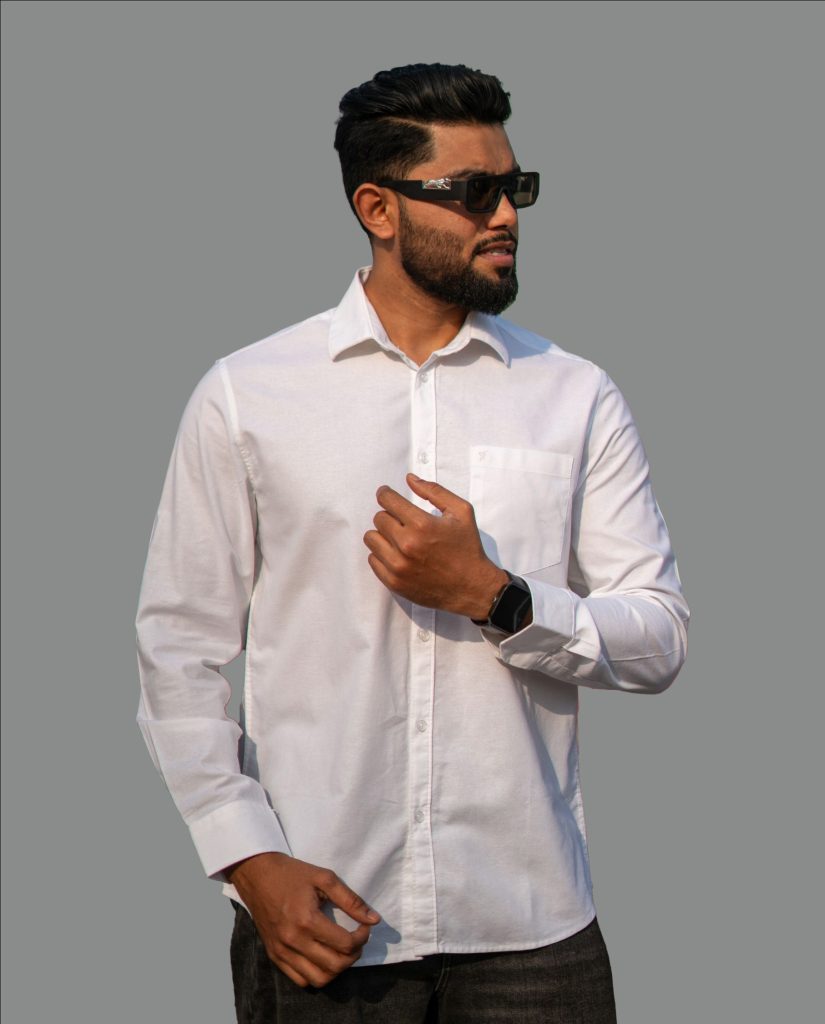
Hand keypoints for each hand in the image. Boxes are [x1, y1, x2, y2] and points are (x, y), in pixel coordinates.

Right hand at [225, 852, 379, 987]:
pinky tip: (322, 956)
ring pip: (318, 979)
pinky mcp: (274, 955)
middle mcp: (293, 941)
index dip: (362, 938)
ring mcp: (281, 951)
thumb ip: (351, 900)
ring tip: (341, 951)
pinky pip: (300, 979)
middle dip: (354, 955)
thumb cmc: (292, 873)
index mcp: (307, 920)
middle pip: (334, 966)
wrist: (257, 874)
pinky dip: (316, 974)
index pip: (345, 944)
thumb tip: (374, 920)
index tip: (364, 926)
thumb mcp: (325, 878)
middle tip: (356, 940)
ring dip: (336, 969)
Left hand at [363, 473, 508, 618]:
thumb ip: (434, 491)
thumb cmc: (467, 548)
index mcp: (422, 525)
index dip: (385, 494)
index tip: (386, 494)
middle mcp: (407, 545)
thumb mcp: (460, 512)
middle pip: (378, 519)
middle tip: (402, 521)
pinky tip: (397, 554)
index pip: (387, 501)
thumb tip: (410, 479)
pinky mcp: (394, 582)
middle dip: (389, 515)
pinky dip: (381, 554)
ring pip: (371, 539)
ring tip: (398, 538)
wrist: (471, 587)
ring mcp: (398, 566)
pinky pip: (373, 560)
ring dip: (382, 535)